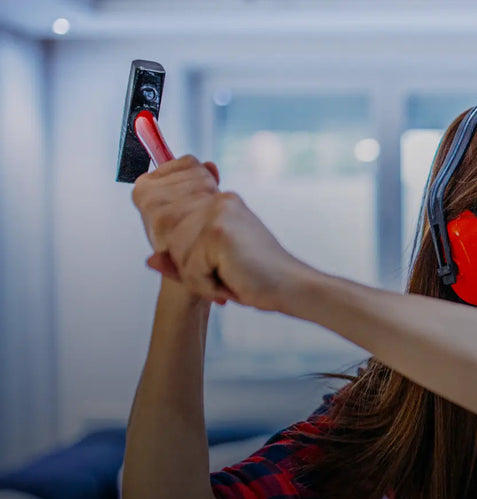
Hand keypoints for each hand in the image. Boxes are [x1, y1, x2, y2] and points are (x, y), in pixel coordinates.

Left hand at [131, 156, 312, 310]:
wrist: (292, 286)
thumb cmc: (258, 277)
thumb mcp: (212, 266)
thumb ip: (181, 260)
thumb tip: (150, 260)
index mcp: (219, 203)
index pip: (174, 222)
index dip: (182, 250)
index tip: (216, 265)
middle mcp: (218, 201)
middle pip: (170, 239)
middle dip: (190, 268)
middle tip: (224, 277)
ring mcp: (217, 213)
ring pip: (177, 254)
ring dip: (198, 278)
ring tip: (229, 280)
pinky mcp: (218, 231)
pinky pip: (190, 267)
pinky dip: (207, 285)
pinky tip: (231, 284)